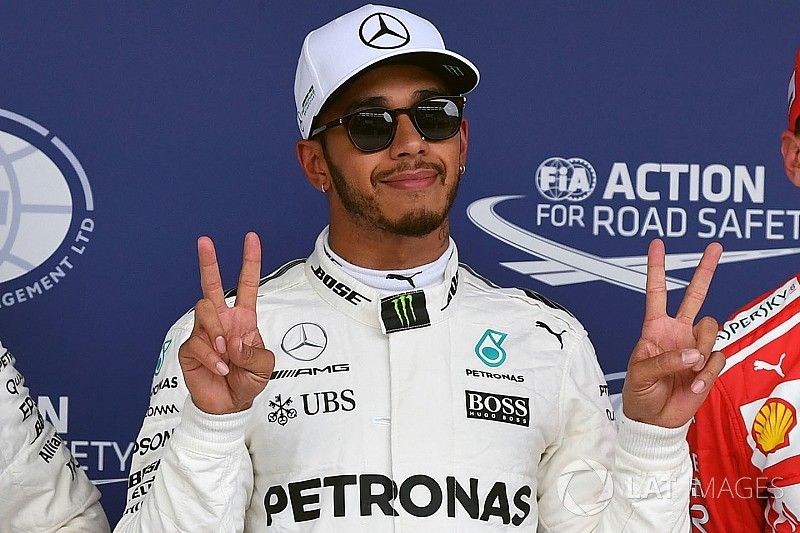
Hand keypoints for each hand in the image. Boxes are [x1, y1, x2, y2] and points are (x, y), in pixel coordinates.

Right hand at [178, 232, 273, 413]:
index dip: (250, 262)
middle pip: (212, 285)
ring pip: (205, 311)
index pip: (247, 284)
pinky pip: (199, 342)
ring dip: (217, 332)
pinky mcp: (191, 347)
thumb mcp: (264, 367)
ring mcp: (205, 331)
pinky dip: (212, 357)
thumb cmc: (247, 381)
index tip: (251, 238)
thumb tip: (232, 340)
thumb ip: (253, 353)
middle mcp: (223, 320)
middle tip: (205, 240)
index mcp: (244, 318)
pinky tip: (220, 368)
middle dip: (208, 262)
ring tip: (226, 354)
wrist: (228, 405)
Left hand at [622, 239, 724, 427]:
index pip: (656, 292)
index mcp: (654, 328)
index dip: (656, 268)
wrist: (655, 420)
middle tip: (715, 247)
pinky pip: (717, 358)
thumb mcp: (640, 374)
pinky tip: (693, 385)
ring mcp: (695, 346)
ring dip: (700, 349)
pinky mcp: (708, 364)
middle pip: (694, 295)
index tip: (657, 244)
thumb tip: (693, 353)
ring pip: (711, 328)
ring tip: (688, 371)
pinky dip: (706, 374)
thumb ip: (664, 360)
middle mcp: (677, 332)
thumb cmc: (640, 393)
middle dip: (705, 271)